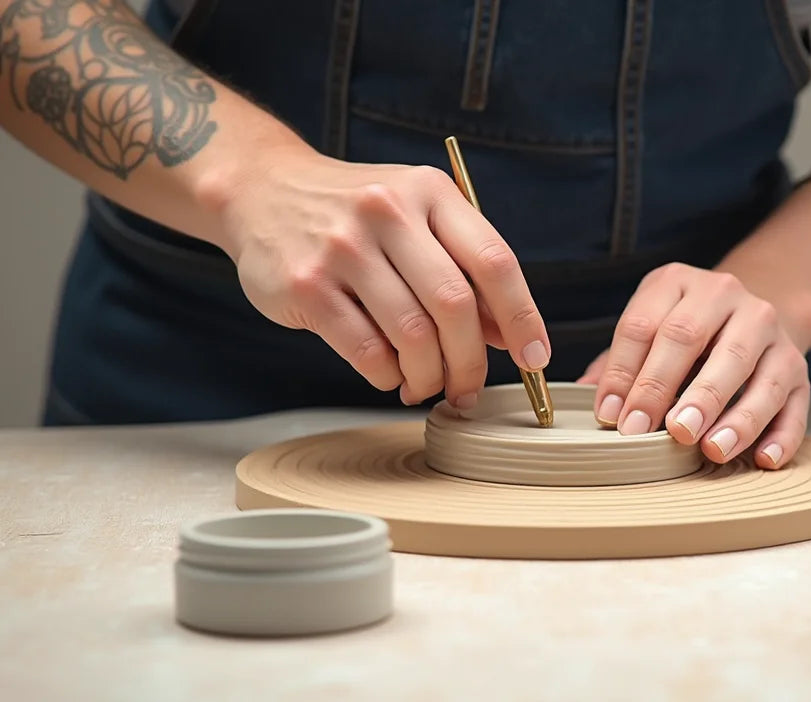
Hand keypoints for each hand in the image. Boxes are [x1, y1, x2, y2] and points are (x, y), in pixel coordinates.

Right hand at [212, 146, 549, 406]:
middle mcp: (388, 212)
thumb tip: (506, 335)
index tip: (534, 358)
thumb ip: (462, 267)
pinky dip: (388, 375)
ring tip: (426, 384)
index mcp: (429, 192)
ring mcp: (343, 248)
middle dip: (470, 362)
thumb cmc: (356, 214)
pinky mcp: (306, 286)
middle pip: (455, 306)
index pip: (495, 262)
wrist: (260, 189)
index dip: (523, 318)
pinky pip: (367, 351)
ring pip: (412, 335)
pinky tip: (388, 373)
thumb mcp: (416, 217)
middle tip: (468, 388)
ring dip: (429, 376)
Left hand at [578, 263, 809, 468]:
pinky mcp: (799, 367)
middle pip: (696, 339)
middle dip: (675, 389)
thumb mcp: (650, 328)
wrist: (751, 315)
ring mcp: (770, 331)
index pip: (646, 325)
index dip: (627, 373)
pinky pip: (795, 402)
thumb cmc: (687, 334)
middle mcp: (729, 298)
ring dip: (734, 414)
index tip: (614, 417)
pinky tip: (762, 458)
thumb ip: (618, 363)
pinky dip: (781, 433)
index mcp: (680, 284)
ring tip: (710, 448)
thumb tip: (585, 397)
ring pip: (754, 371)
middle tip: (664, 430)